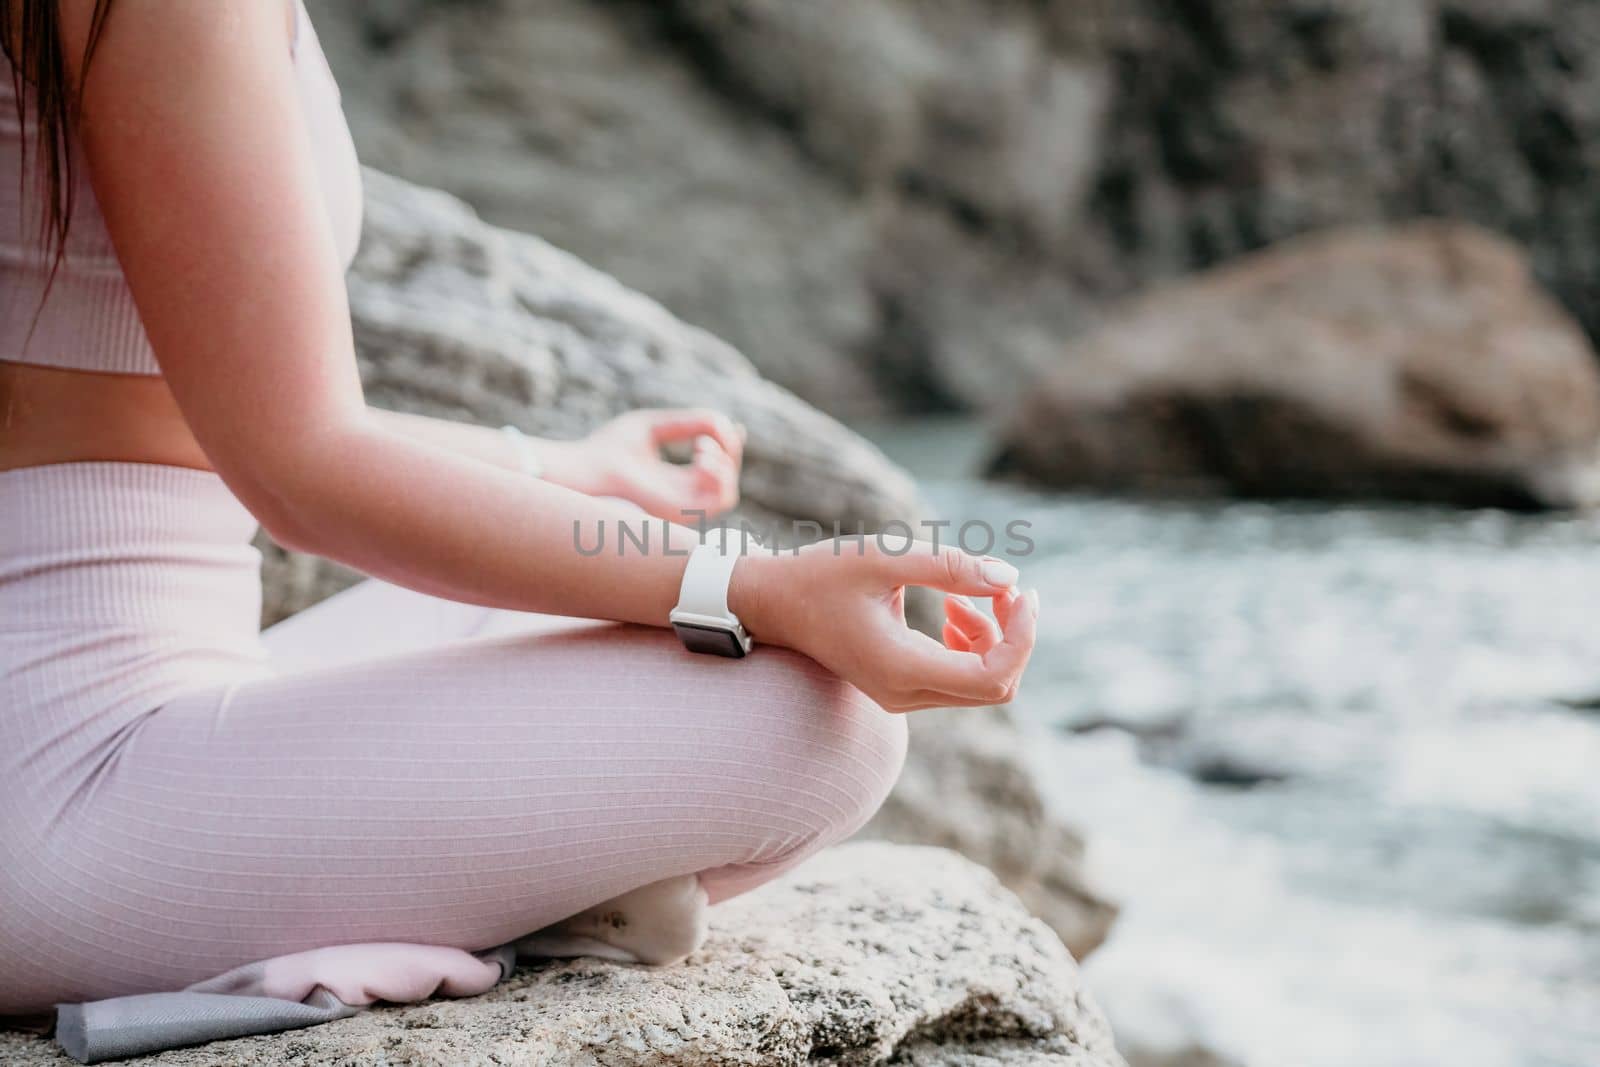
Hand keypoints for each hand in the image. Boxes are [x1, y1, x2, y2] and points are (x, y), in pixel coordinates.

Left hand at [564, 409, 744, 520]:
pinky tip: (700, 457)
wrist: (587, 468)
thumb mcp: (652, 426)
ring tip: (700, 447)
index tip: (728, 424)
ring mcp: (681, 509)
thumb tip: (720, 422)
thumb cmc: (608, 449)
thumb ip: (687, 423)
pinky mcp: (681, 513)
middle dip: (727, 451)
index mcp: (673, 482)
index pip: (713, 470)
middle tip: (707, 433)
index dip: (728, 447)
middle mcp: (680, 499)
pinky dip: (720, 476)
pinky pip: (721, 501)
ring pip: (727, 494)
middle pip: (725, 479)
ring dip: (725, 465)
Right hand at [731, 540, 1037, 712]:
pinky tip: (956, 610)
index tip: (1023, 591)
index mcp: (901, 667)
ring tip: (972, 593)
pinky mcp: (901, 688)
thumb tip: (1009, 577)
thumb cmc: (821, 575)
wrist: (772, 603)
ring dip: (993, 639)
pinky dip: (972, 646)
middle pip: (995, 686)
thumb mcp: (884, 557)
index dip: (1022, 637)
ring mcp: (902, 697)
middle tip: (1007, 587)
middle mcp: (904, 694)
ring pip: (980, 685)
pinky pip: (959, 680)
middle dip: (1014, 636)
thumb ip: (949, 567)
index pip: (993, 676)